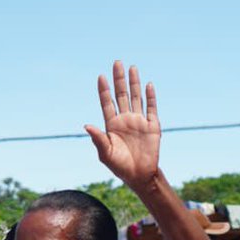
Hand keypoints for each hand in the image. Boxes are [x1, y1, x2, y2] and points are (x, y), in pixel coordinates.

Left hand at [85, 61, 160, 190]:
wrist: (140, 176)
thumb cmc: (120, 166)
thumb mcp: (106, 154)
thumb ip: (98, 139)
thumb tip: (87, 125)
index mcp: (112, 125)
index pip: (107, 103)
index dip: (104, 90)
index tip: (101, 76)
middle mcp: (125, 119)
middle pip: (122, 95)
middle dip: (119, 79)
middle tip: (117, 63)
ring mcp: (139, 121)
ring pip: (136, 97)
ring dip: (134, 83)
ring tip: (132, 68)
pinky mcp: (152, 126)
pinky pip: (151, 108)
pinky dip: (150, 97)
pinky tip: (148, 85)